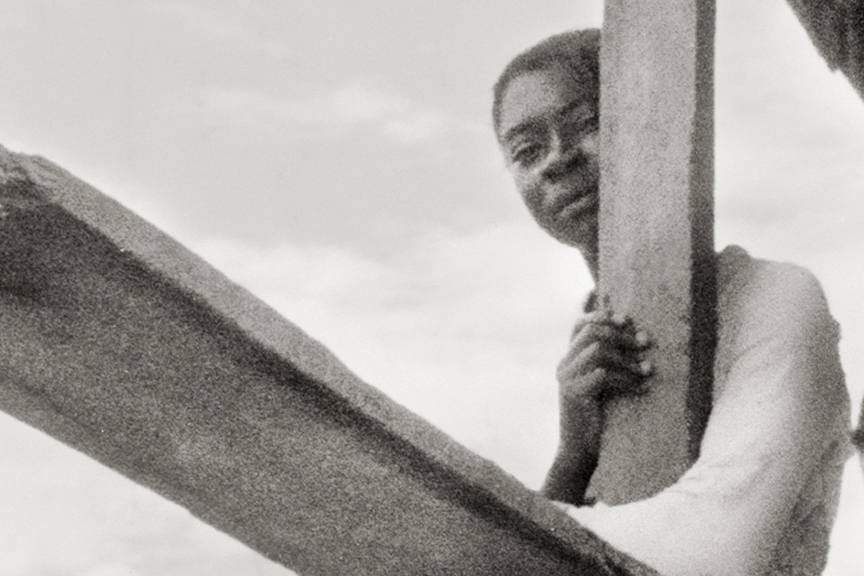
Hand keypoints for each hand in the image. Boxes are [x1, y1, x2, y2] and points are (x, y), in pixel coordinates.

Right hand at [555, 308, 651, 455]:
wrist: (580, 452)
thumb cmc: (597, 419)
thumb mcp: (602, 386)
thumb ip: (610, 364)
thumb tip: (638, 337)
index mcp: (569, 360)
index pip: (579, 325)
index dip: (603, 316)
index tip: (627, 320)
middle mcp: (564, 366)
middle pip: (592, 333)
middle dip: (623, 336)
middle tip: (646, 343)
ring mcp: (567, 379)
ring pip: (598, 351)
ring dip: (628, 359)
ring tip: (648, 370)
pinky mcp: (575, 394)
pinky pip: (604, 375)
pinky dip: (627, 380)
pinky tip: (643, 390)